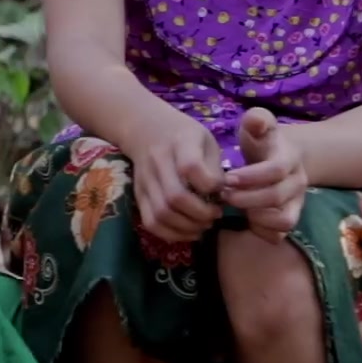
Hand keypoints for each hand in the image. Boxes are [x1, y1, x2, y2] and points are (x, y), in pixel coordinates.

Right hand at [123, 109, 225, 243]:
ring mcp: (145, 180)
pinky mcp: (138, 194)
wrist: (145, 128)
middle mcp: (158, 161)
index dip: (209, 185)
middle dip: (201, 213)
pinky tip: (188, 232)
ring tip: (203, 225)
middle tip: (215, 215)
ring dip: (187, 227)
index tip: (221, 191)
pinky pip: (150, 222)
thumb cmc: (183, 135)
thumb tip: (223, 196)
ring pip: (161, 213)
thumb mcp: (205, 140)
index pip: (190, 167)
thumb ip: (214, 167)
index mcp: (180, 142)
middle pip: (175, 196)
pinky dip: (170, 234)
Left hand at [222, 108, 307, 242]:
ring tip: (234, 208)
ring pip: (284, 221)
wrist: (280, 157)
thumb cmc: (263, 141)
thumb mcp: (258, 125)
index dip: (251, 177)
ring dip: (256, 217)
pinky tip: (244, 219)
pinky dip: (261, 231)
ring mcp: (296, 203)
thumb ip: (256, 120)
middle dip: (246, 198)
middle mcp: (298, 183)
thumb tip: (256, 121)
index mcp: (289, 158)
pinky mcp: (289, 219)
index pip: (275, 170)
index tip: (227, 178)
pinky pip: (279, 235)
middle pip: (277, 197)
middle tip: (223, 194)